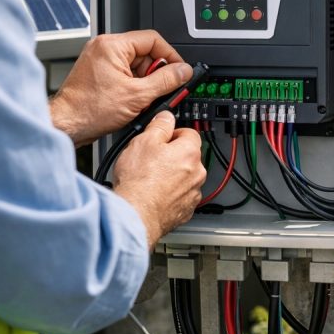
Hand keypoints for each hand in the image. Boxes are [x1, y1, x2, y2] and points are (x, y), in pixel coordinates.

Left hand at [50, 30, 191, 146]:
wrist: (66, 125)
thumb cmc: (89, 109)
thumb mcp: (138, 95)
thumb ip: (166, 81)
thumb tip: (184, 71)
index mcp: (112, 45)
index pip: (153, 39)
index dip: (171, 56)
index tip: (180, 70)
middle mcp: (104, 48)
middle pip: (145, 53)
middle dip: (157, 73)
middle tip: (163, 90)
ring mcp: (100, 60)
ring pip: (136, 66)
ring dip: (146, 82)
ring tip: (144, 100)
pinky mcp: (99, 73)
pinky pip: (125, 74)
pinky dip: (135, 87)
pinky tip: (134, 102)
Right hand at [112, 112, 206, 247]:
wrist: (135, 215)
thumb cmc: (138, 181)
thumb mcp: (144, 141)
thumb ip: (159, 126)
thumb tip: (166, 117)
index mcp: (190, 152)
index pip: (190, 133)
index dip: (173, 133)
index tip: (162, 138)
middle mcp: (197, 173)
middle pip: (187, 156)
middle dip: (171, 156)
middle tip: (151, 159)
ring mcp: (193, 193)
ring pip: (184, 178)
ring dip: (171, 176)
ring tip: (149, 179)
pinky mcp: (185, 211)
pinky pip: (180, 197)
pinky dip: (169, 195)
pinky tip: (153, 194)